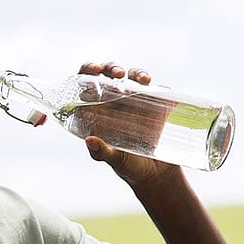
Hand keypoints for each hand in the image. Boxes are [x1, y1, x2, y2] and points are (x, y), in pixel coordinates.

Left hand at [77, 62, 182, 187]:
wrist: (157, 175)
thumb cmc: (129, 167)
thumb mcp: (114, 160)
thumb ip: (102, 152)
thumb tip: (90, 140)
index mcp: (97, 111)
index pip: (86, 85)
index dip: (87, 72)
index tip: (93, 70)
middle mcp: (114, 103)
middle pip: (108, 75)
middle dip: (110, 68)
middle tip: (116, 74)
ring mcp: (135, 102)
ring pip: (131, 77)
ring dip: (134, 72)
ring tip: (140, 80)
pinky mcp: (155, 105)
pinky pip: (154, 87)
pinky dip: (153, 83)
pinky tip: (151, 85)